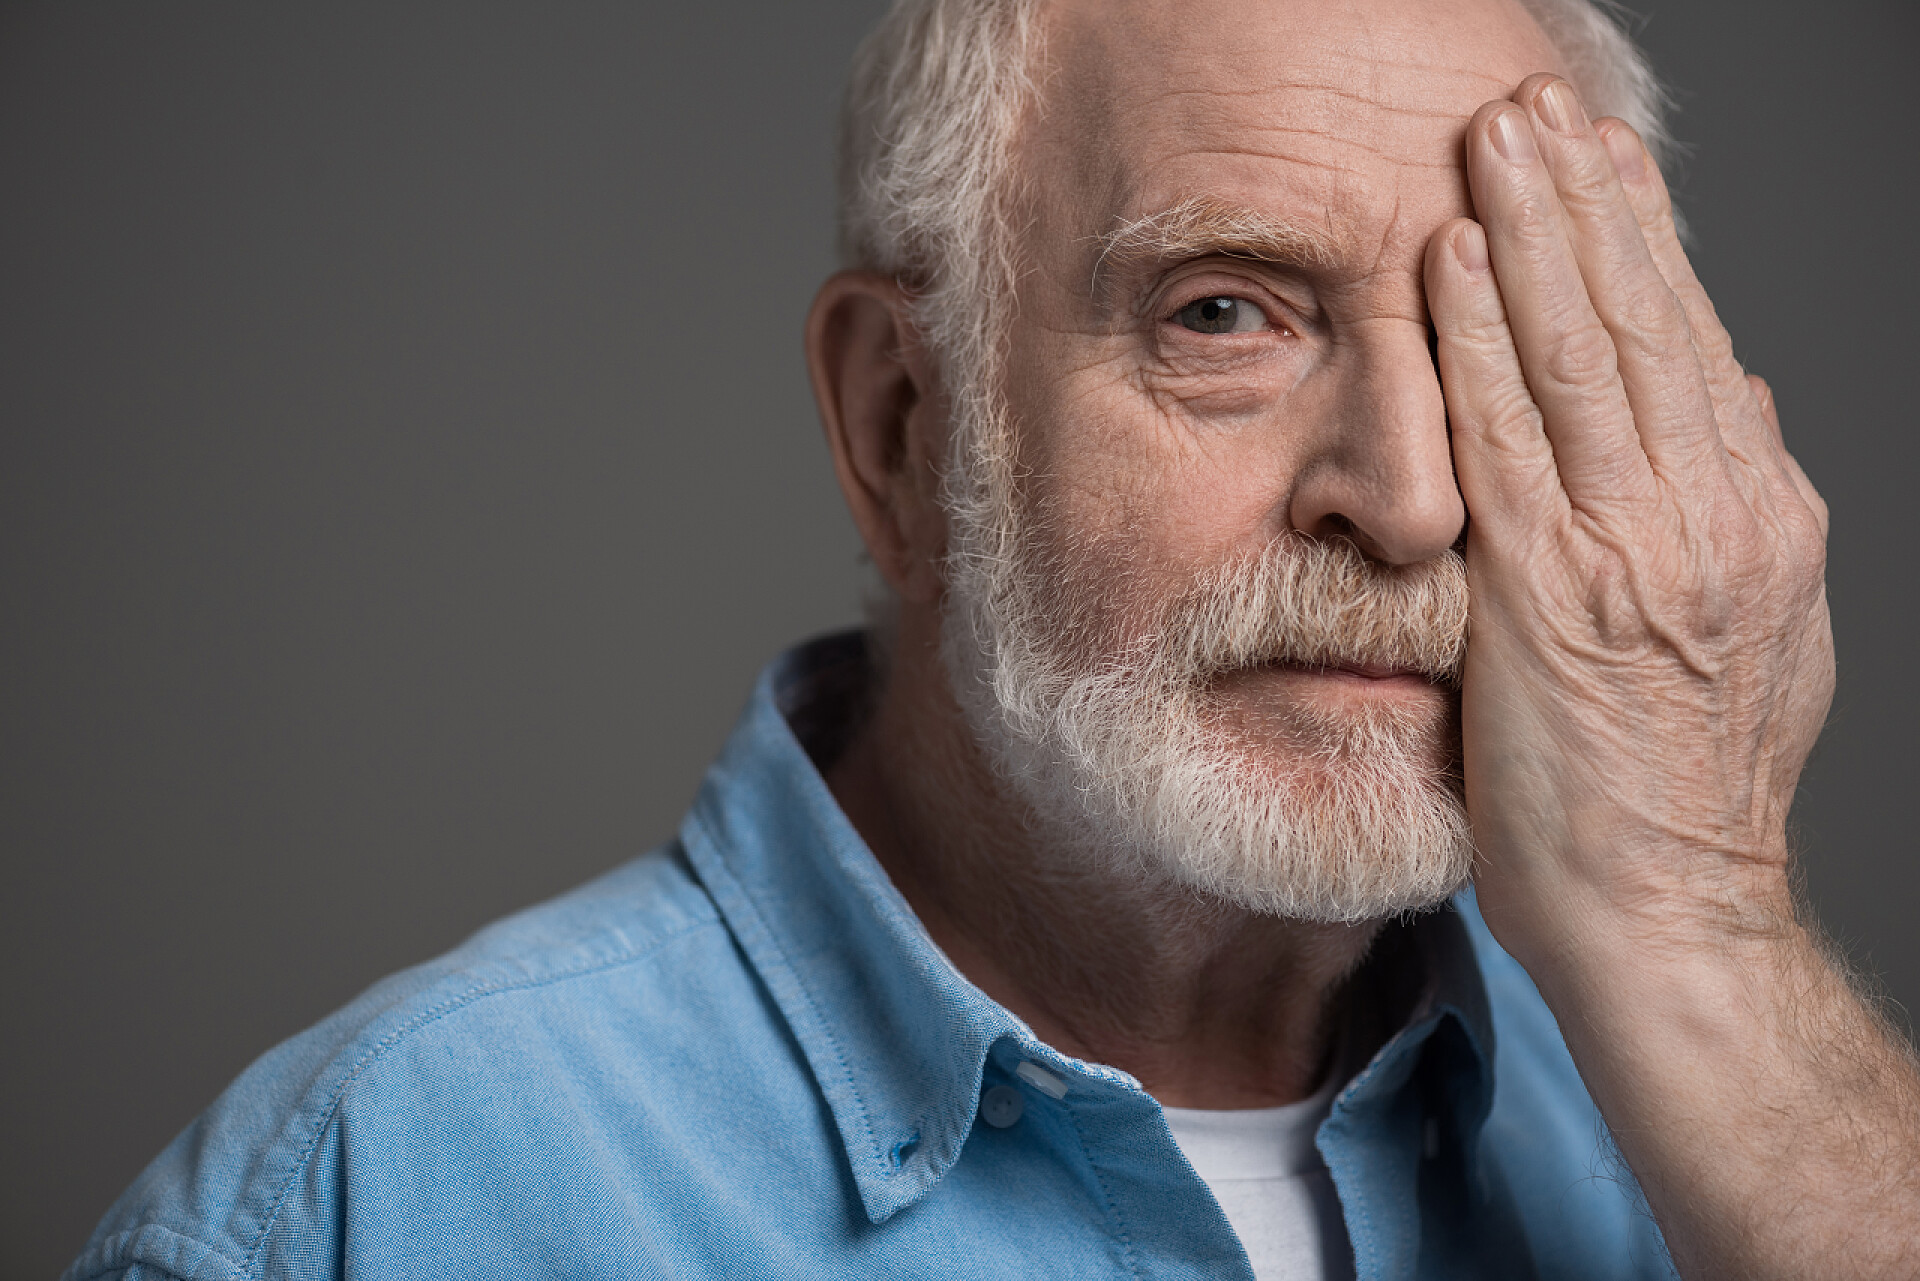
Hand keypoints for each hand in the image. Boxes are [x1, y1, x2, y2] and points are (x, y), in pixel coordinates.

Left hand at [1424, 77, 1919, 1280]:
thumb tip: (1735, 407)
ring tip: (1498, 141)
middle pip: (1643, 321)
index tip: (1601, 166)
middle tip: (1537, 108)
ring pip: (1584, 353)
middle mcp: (1709, 511)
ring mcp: (1634, 545)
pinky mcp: (1551, 589)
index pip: (1690, 346)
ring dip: (1535, 233)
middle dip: (1586, 202)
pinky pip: (1510, 434)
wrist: (1669, 911)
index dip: (1641, 245)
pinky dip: (1481, 340)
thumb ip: (1732, 516)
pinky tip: (1452, 264)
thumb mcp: (1747, 636)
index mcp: (1754, 516)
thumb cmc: (1681, 791)